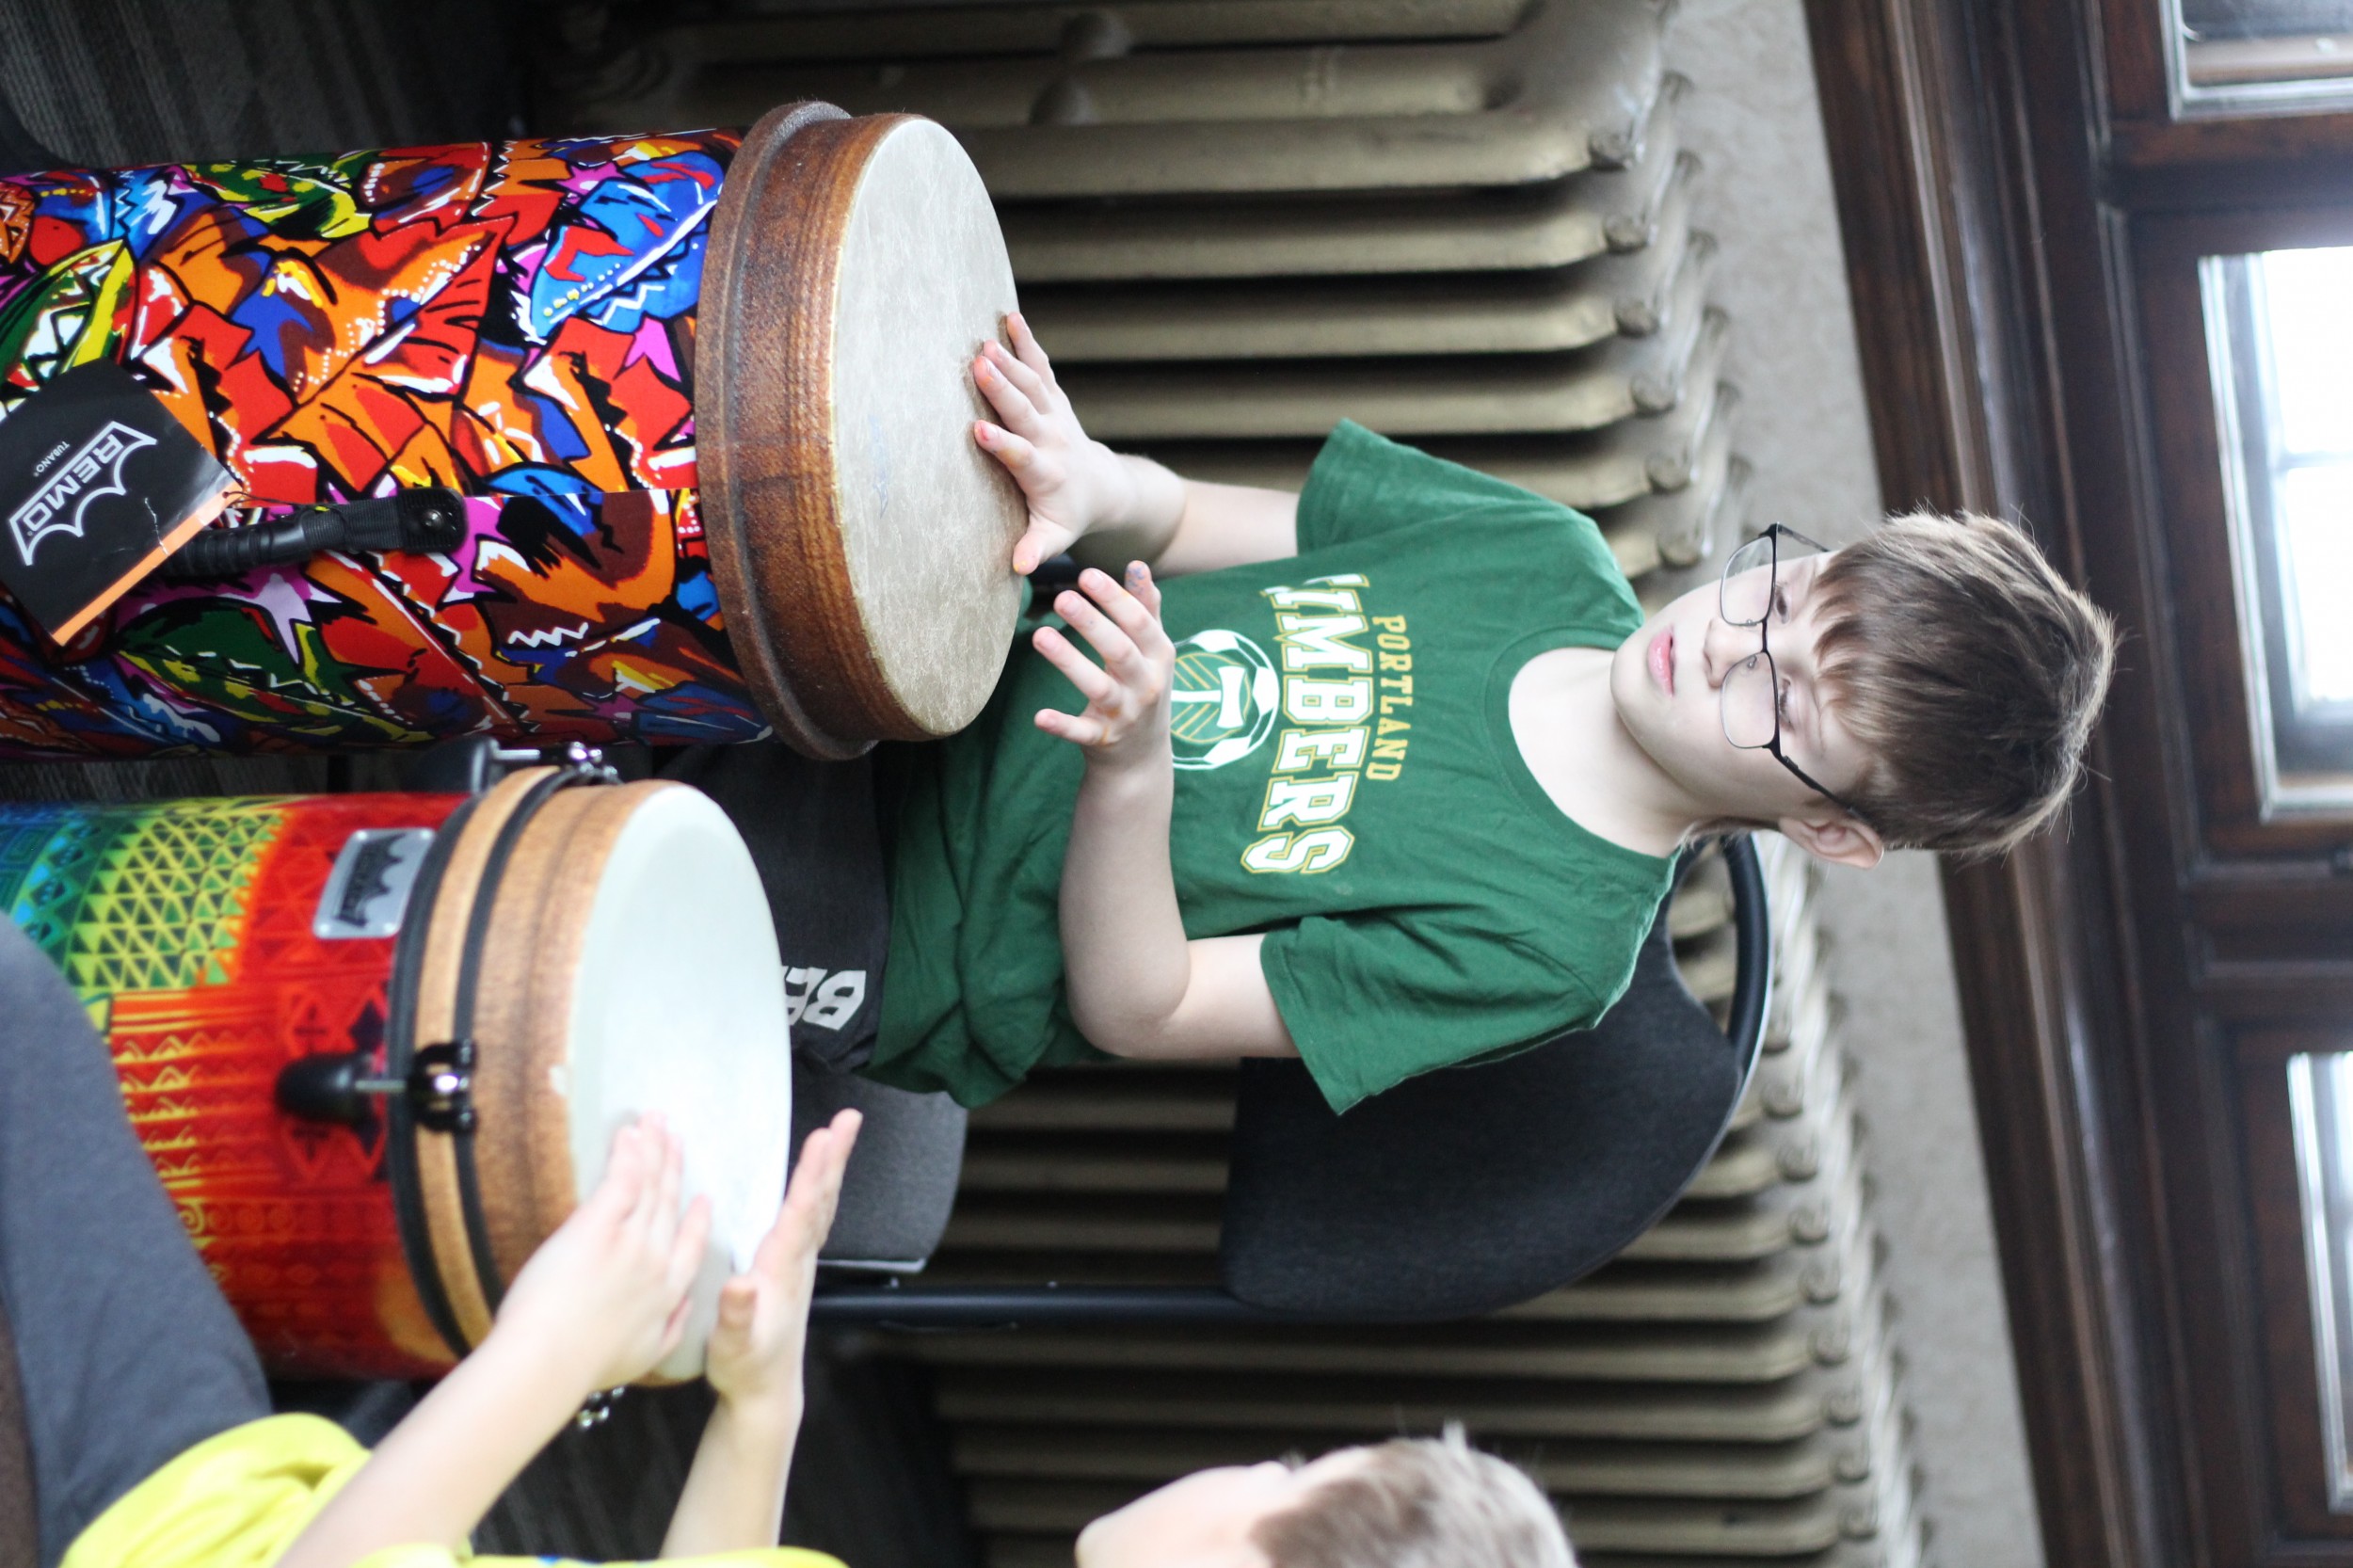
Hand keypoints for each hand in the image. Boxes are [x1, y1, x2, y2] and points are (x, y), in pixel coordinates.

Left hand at [489, 1114, 710, 1394]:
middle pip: (670, 1204)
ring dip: (656, 1149)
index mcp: (668, 1294)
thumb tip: (684, 1309)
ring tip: (657, 1123)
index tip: (703, 1200)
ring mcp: (631, 1240)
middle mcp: (657, 1260)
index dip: (698, 1220)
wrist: (549, 1361)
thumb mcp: (644, 1357)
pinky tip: (632, 1134)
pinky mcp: (598, 1225)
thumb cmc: (586, 1366)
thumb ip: (670, 1330)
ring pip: (650, 1185)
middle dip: (675, 1168)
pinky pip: (623, 1180)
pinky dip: (631, 1154)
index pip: (691, 1246)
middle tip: (677, 1140)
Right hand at [703, 1110, 861, 1414]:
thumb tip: (741, 1285)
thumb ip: (736, 1316)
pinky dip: (818, 1187)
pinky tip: (818, 1174)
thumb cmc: (745, 1368)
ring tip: (840, 1131)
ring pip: (821, 1205)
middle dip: (834, 1157)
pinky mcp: (793, 1267)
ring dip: (831, 1166)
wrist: (765, 1391)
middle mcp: (798, 1261)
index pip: (803, 1212)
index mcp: (781, 1269)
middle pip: (822, 1199)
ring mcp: (799, 1263)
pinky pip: (812, 1216)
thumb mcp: (732, 1346)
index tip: (825, 1136)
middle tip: (849, 1118)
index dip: (814, 1173)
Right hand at [972, 313, 1132, 573]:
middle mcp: (1052, 439)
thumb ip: (1037, 548)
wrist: (1103, 487)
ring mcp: (1055, 415)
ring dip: (1009, 362)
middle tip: (979, 366)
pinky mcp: (1055, 398)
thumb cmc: (1069, 515)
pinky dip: (1027, 342)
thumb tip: (1017, 568)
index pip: (1022, 456)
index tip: (979, 430)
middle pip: (1025, 411)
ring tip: (984, 342)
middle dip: (1002, 389)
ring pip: (1032, 384)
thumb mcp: (1056, 537)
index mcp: (1046, 473)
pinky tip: (1009, 317)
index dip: (1003, 444)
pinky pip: (1041, 367)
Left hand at [1033, 563, 1173, 770]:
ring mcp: (1125, 714)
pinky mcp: (1102, 740)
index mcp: (1159, 657)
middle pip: (1120, 650)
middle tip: (1062, 597)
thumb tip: (1137, 564)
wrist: (1143, 758)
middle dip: (1092, 623)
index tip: (1086, 573)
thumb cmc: (1144, 688)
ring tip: (1040, 635)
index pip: (1139, 622)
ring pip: (1099, 687)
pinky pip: (1081, 732)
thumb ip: (1146, 609)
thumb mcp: (1154, 652)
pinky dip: (1061, 726)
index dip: (1114, 598)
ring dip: (1070, 662)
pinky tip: (1039, 716)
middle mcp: (1146, 685)